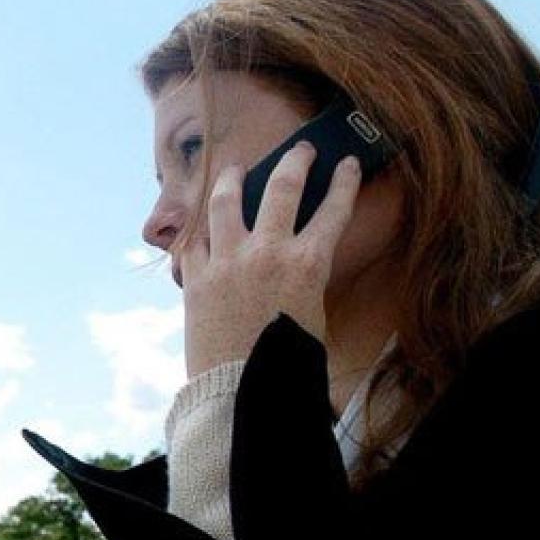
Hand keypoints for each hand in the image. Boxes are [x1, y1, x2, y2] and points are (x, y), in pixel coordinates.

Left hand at [181, 141, 361, 377]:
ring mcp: (227, 261)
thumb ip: (303, 278)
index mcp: (307, 264)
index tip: (346, 162)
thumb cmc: (283, 362)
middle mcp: (267, 252)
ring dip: (232, 178)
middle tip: (299, 150)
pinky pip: (193, 241)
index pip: (333, 209)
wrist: (239, 389)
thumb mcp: (310, 314)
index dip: (344, 180)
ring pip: (226, 200)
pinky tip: (200, 227)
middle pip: (283, 186)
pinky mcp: (196, 278)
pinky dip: (198, 232)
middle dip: (295, 160)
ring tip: (235, 169)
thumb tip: (296, 258)